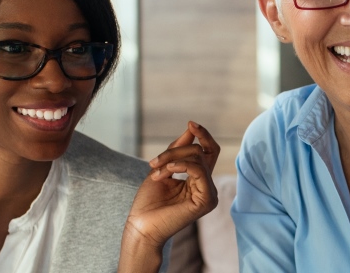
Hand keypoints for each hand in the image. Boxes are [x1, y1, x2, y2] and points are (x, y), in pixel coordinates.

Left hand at [119, 121, 220, 271]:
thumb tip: (191, 128)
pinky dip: (181, 165)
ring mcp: (209, 194)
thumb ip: (178, 149)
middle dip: (177, 149)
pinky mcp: (207, 201)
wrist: (140, 226)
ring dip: (172, 158)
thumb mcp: (162, 167)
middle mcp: (207, 186)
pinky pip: (198, 170)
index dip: (203, 135)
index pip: (209, 152)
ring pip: (198, 158)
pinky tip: (166, 171)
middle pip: (201, 151)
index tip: (191, 123)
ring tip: (155, 170)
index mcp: (199, 180)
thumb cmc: (148, 202)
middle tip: (154, 161)